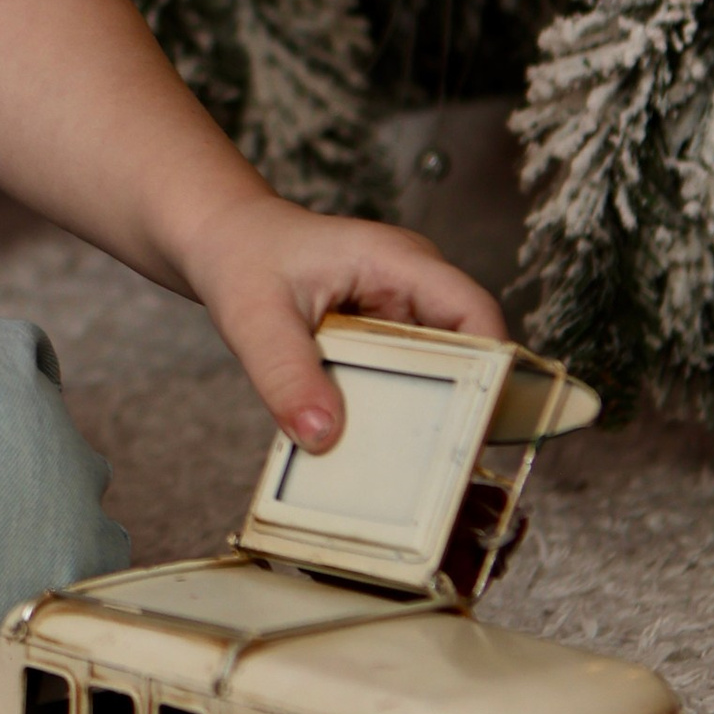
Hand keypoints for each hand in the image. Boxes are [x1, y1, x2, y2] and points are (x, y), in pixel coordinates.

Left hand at [181, 192, 508, 449]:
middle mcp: (412, 286)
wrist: (222, 240)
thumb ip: (287, 375)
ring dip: (428, 413)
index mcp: (397, 261)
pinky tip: (378, 449)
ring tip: (419, 472)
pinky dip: (395, 411)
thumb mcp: (254, 318)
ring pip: (439, 370)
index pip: (473, 311)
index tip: (480, 424)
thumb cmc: (241, 257)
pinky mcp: (381, 340)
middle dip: (463, 404)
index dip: (491, 366)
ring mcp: (400, 313)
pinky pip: (404, 379)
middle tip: (449, 467)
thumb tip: (322, 436)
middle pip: (467, 349)